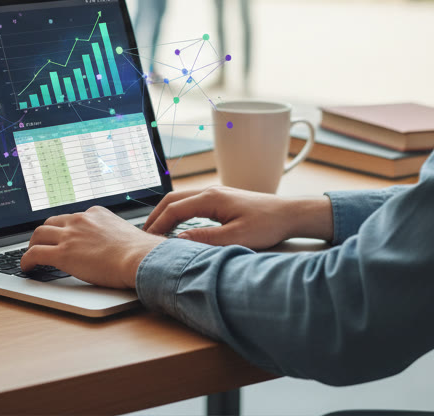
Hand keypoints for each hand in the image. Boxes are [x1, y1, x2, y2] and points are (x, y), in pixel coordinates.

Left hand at [19, 206, 163, 288]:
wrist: (140, 259)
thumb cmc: (140, 253)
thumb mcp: (125, 234)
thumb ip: (113, 236)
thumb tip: (116, 248)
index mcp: (96, 214)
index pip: (72, 218)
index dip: (64, 229)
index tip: (62, 236)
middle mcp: (81, 220)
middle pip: (51, 222)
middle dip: (44, 233)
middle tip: (42, 244)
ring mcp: (70, 236)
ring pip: (38, 234)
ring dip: (32, 244)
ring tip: (31, 255)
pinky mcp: (63, 254)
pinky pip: (35, 253)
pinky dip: (27, 260)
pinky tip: (27, 267)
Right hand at [143, 186, 334, 249]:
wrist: (288, 214)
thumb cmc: (267, 224)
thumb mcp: (236, 237)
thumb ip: (206, 239)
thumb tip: (178, 241)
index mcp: (211, 198)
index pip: (174, 209)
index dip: (157, 225)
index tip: (147, 240)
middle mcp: (211, 192)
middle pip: (172, 199)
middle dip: (156, 216)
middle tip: (144, 234)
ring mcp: (216, 194)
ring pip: (181, 199)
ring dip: (166, 213)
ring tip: (156, 231)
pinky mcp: (222, 200)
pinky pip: (192, 203)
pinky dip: (178, 212)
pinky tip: (178, 226)